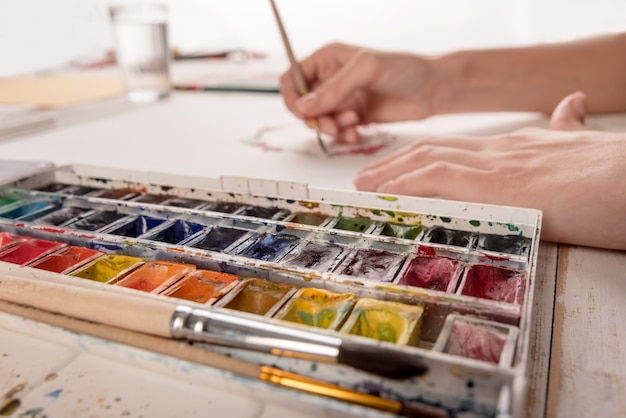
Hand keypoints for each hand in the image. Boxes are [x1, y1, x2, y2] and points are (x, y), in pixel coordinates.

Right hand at [280, 43, 437, 142]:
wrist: (433, 90)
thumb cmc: (406, 69)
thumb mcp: (366, 70)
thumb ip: (334, 87)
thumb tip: (305, 106)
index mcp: (328, 59)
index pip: (292, 78)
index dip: (292, 97)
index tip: (304, 111)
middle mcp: (331, 79)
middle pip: (302, 105)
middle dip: (316, 118)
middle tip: (333, 124)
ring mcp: (342, 100)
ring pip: (318, 122)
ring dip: (331, 128)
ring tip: (352, 123)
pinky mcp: (353, 117)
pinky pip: (336, 132)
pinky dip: (343, 136)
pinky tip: (357, 133)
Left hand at [354, 92, 625, 249]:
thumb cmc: (616, 176)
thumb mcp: (586, 147)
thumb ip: (568, 129)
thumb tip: (570, 104)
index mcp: (518, 146)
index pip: (457, 148)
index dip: (422, 156)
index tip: (400, 167)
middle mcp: (500, 151)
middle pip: (434, 149)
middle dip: (396, 163)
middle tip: (369, 176)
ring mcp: (494, 165)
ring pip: (427, 160)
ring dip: (390, 173)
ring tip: (364, 186)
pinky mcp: (493, 185)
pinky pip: (434, 178)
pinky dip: (404, 184)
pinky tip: (384, 194)